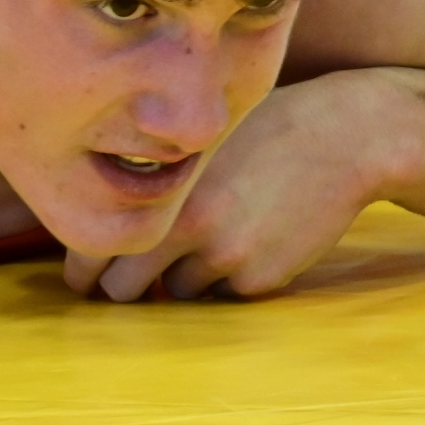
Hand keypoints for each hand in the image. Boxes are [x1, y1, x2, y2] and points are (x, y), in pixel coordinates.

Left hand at [63, 80, 381, 301]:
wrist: (342, 136)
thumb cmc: (262, 132)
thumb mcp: (198, 144)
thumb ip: (153, 182)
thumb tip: (100, 219)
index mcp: (163, 189)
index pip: (96, 247)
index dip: (84, 268)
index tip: (82, 277)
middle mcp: (188, 226)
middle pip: (123, 290)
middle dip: (126, 290)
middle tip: (133, 280)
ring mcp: (226, 257)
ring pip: (177, 293)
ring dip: (184, 278)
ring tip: (217, 233)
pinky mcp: (260, 280)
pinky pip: (226, 292)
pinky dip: (231, 276)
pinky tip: (256, 236)